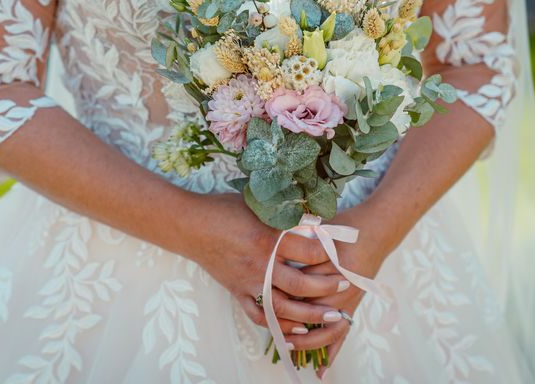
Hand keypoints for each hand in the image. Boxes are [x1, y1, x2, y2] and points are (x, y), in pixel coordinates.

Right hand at [185, 192, 350, 334]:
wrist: (190, 226)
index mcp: (267, 239)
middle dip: (327, 287)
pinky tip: (296, 329)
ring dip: (310, 315)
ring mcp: (247, 283)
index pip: (307, 250)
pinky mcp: (237, 292)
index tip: (339, 250)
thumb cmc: (223, 210)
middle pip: (301, 285)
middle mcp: (259, 265)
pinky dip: (278, 326)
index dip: (327, 252)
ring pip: (283, 308)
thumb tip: (315, 218)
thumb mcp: (258, 205)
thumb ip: (285, 214)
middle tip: (345, 285)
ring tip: (331, 315)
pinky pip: (259, 316)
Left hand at [282, 202, 391, 378]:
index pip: (304, 288)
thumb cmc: (344, 227)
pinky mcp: (354, 304)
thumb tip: (272, 253)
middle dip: (292, 323)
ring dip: (308, 342)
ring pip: (327, 329)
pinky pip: (343, 333)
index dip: (284, 297)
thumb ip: (298, 244)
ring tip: (288, 348)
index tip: (264, 304)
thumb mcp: (319, 231)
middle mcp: (341, 286)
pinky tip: (321, 370)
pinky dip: (332, 351)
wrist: (375, 229)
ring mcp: (348, 298)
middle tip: (271, 330)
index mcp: (331, 265)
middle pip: (314, 311)